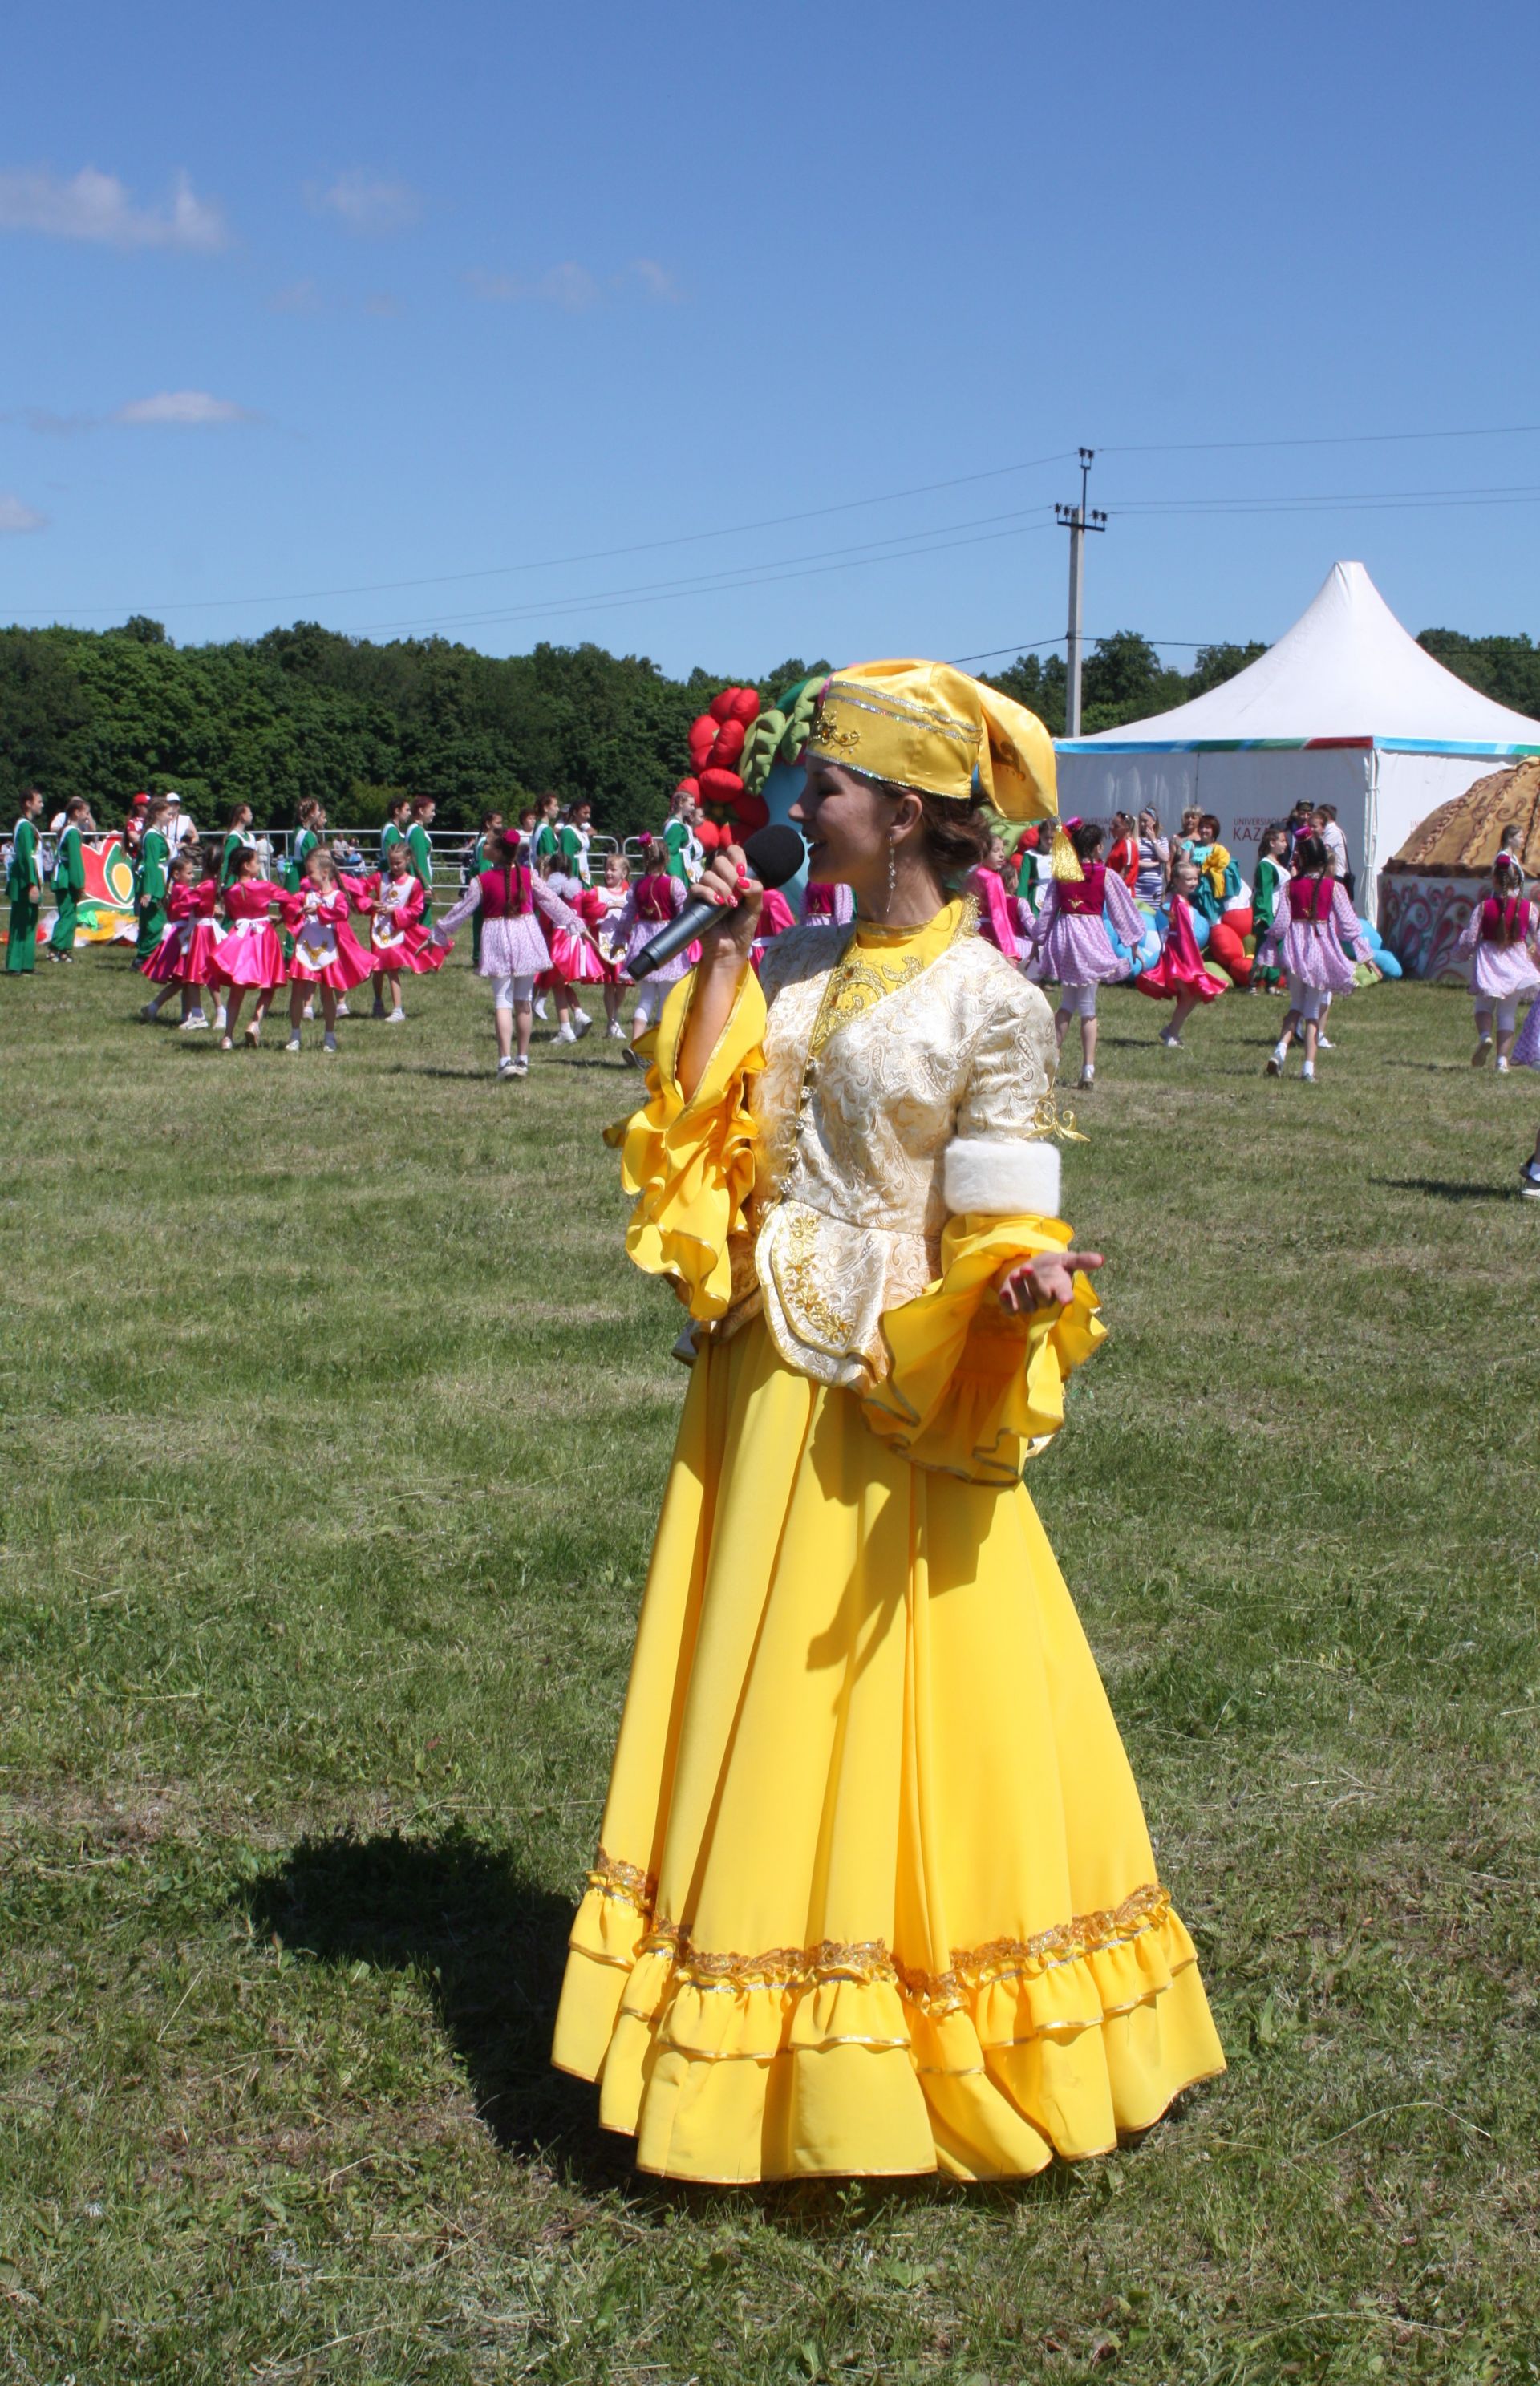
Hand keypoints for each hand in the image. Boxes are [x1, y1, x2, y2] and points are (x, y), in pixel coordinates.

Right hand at [695, 844, 761, 965]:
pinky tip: (717, 903)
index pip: (732, 853)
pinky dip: (708, 894)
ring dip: (721, 887)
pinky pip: (696, 888)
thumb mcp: (755, 907)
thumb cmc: (742, 927)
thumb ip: (756, 890)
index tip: (743, 871)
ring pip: (708, 874)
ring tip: (729, 904)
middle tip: (737, 893)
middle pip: (719, 860)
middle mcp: (718, 880)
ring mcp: (705, 890)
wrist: (731, 948)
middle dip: (731, 875)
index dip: (737, 857)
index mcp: (733, 877)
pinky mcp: (693, 901)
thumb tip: (743, 880)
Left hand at [996, 1250, 1103, 1315]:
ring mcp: (1030, 1304)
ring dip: (1020, 1290)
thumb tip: (1101, 1259)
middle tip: (1026, 1268)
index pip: (1064, 1294)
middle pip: (1041, 1296)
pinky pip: (1010, 1309)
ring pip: (1026, 1303)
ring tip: (1014, 1275)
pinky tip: (1002, 1293)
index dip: (1065, 1296)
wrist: (1031, 1270)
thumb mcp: (1065, 1259)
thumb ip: (1081, 1260)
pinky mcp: (1014, 1306)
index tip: (1067, 1300)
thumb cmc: (1051, 1267)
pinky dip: (1006, 1303)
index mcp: (1060, 1288)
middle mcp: (1046, 1299)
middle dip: (1034, 1283)